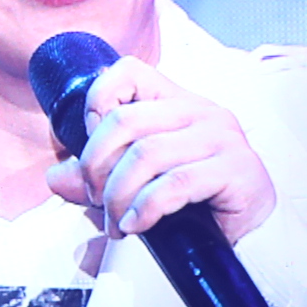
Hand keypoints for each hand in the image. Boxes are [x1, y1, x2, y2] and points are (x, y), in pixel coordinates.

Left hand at [44, 55, 278, 246]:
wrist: (251, 235)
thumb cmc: (195, 202)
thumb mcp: (136, 183)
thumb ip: (95, 177)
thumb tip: (55, 178)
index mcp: (176, 102)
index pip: (129, 71)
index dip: (97, 101)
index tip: (87, 142)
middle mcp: (200, 112)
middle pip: (125, 121)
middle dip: (96, 165)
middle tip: (94, 198)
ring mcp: (222, 138)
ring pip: (146, 154)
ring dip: (118, 194)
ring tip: (116, 221)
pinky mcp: (236, 169)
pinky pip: (175, 184)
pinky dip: (145, 208)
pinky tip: (137, 224)